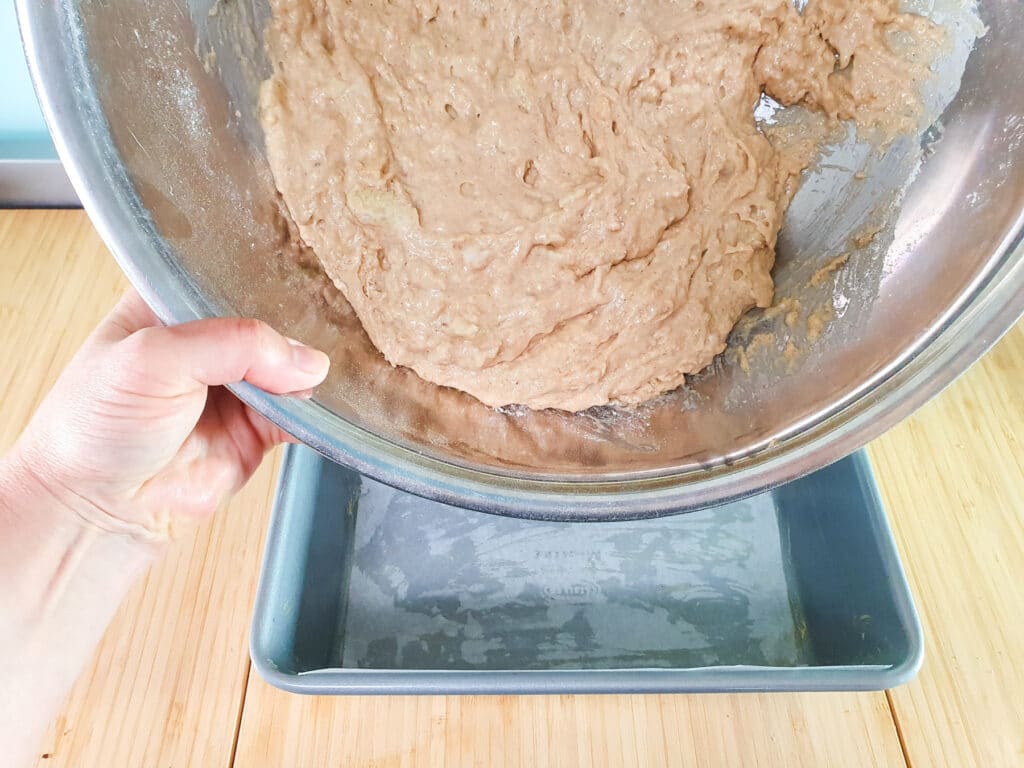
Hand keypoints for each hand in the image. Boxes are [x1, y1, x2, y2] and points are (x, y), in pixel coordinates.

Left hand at [6, 289, 328, 541]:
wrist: (97, 507)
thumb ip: (229, 345)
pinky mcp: (258, 428)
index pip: (230, 276)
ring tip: (301, 381)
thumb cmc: (96, 424)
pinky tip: (311, 409)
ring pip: (291, 367)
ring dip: (303, 374)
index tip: (299, 288)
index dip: (264, 281)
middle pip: (271, 321)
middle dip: (293, 330)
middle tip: (306, 341)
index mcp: (173, 304)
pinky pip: (300, 414)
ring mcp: (236, 386)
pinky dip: (313, 413)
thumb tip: (303, 360)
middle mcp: (208, 341)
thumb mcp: (152, 359)